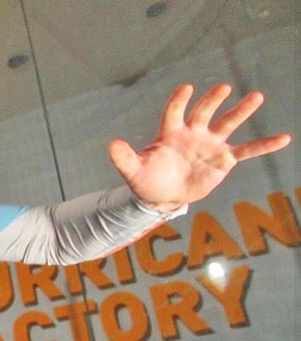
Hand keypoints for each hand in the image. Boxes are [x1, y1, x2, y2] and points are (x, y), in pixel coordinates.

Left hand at [108, 84, 291, 211]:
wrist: (162, 196)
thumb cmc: (147, 180)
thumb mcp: (133, 171)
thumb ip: (124, 157)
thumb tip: (112, 144)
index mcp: (170, 132)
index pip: (174, 111)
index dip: (179, 101)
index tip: (186, 89)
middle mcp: (192, 133)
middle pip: (204, 112)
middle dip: (212, 100)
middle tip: (224, 88)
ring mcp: (210, 144)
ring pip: (227, 124)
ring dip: (241, 111)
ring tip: (257, 96)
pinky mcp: (223, 160)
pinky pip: (247, 150)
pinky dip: (264, 145)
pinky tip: (284, 138)